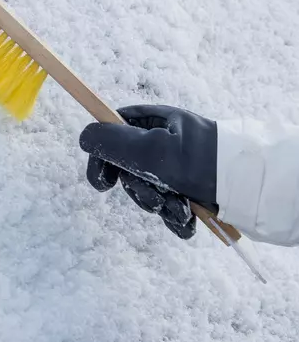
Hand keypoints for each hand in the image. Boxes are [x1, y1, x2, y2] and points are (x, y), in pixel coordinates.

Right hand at [78, 104, 217, 238]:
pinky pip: (168, 205)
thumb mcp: (153, 149)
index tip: (102, 183)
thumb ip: (112, 142)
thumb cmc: (204, 163)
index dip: (102, 157)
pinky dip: (174, 216)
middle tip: (155, 196)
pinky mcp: (191, 189)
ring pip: (147, 190)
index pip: (113, 132)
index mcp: (155, 121)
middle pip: (128, 167)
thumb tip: (84, 137)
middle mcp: (165, 141)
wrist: (257, 189)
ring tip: (179, 209)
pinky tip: (187, 219)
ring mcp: (178, 167)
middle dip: (138, 189)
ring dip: (158, 205)